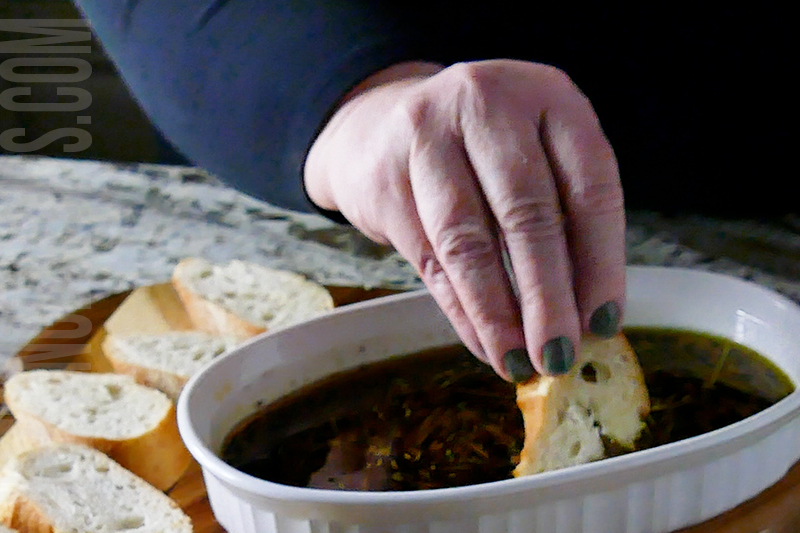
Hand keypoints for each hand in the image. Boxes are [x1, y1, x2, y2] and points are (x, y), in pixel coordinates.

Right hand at [304, 59, 625, 381]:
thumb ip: (562, 217)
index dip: (601, 261)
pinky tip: (484, 342)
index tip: (604, 320)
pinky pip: (430, 260)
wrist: (381, 124)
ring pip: (468, 240)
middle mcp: (486, 104)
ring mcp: (427, 136)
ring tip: (519, 361)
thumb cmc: (478, 149)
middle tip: (559, 353)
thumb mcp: (534, 155)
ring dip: (498, 313)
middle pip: (526, 212)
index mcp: (547, 95)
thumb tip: (586, 317)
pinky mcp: (386, 180)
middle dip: (546, 295)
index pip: (588, 184)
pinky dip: (461, 311)